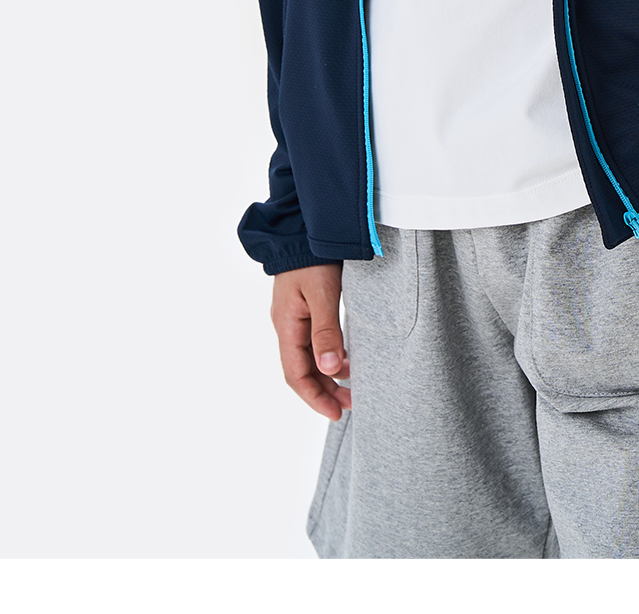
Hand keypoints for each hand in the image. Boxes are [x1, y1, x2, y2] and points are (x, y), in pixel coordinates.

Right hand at [270, 263, 350, 420]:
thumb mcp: (322, 294)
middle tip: (351, 405)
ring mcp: (293, 315)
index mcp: (286, 325)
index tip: (336, 414)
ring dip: (327, 375)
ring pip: (308, 357)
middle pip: (302, 370)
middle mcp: (286, 324)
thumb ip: (326, 331)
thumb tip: (330, 370)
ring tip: (351, 387)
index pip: (296, 375)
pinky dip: (328, 355)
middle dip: (324, 391)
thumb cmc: (313, 257)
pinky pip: (312, 341)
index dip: (315, 398)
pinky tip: (344, 359)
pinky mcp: (304, 306)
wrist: (302, 225)